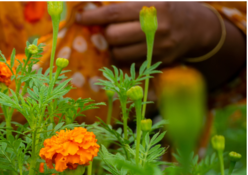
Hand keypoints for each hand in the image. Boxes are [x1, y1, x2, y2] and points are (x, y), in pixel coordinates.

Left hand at [76, 2, 221, 64]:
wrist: (197, 27)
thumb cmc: (168, 10)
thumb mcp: (151, 0)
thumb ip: (125, 5)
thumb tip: (95, 10)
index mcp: (152, 8)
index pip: (114, 13)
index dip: (94, 16)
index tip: (80, 17)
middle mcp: (155, 29)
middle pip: (113, 36)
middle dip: (106, 34)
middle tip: (110, 30)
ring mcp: (157, 48)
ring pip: (118, 54)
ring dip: (114, 48)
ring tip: (122, 40)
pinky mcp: (157, 62)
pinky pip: (129, 64)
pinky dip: (124, 58)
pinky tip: (130, 50)